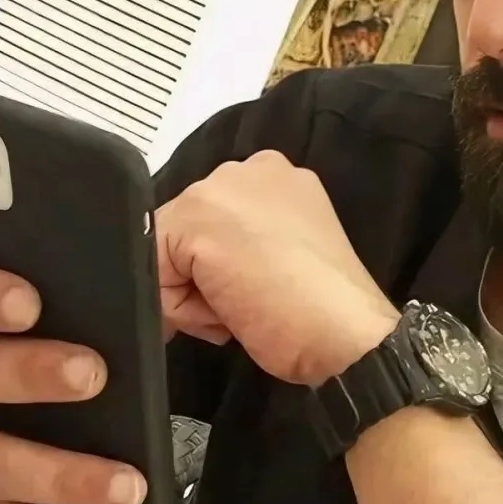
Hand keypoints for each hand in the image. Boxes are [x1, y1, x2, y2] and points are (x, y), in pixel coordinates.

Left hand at [157, 150, 398, 385]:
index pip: (212, 219)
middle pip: (184, 228)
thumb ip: (244, 240)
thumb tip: (194, 266)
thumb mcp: (280, 254)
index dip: (218, 265)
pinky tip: (228, 311)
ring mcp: (223, 189)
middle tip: (247, 303)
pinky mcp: (199, 222)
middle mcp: (249, 169)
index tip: (252, 291)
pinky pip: (156, 271)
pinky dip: (180, 306)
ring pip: (166, 248)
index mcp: (276, 175)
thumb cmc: (324, 308)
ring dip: (191, 291)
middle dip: (200, 275)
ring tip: (242, 309)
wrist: (346, 334)